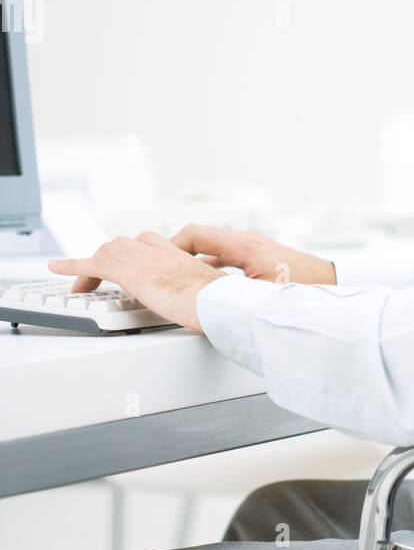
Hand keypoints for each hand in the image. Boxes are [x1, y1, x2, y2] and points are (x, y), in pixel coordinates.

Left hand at [47, 231, 226, 332]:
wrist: (220, 302)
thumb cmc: (223, 303)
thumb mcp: (213, 294)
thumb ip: (201, 293)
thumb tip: (205, 307)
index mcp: (179, 256)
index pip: (147, 242)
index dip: (130, 251)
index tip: (125, 262)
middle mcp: (159, 252)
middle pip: (122, 244)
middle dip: (106, 259)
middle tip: (99, 279)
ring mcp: (144, 260)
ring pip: (106, 252)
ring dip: (89, 267)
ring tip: (80, 286)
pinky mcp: (130, 272)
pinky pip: (92, 265)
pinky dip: (71, 265)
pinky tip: (56, 268)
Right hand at [168, 224, 336, 285]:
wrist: (336, 285)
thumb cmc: (309, 289)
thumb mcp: (266, 297)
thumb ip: (234, 299)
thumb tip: (208, 307)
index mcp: (244, 245)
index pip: (195, 235)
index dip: (170, 247)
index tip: (155, 263)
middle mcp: (246, 242)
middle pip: (198, 239)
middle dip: (174, 253)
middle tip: (155, 269)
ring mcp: (252, 250)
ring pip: (210, 250)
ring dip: (190, 262)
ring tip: (171, 278)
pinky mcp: (258, 261)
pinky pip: (222, 260)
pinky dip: (206, 269)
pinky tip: (201, 286)